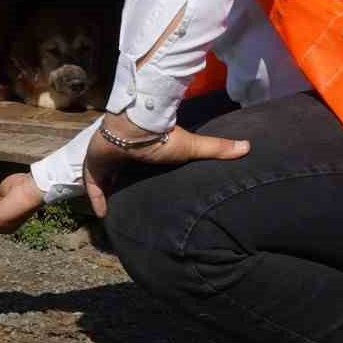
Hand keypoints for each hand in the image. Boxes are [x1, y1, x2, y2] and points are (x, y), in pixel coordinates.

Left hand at [82, 113, 249, 218]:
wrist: (134, 128)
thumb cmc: (161, 137)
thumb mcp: (190, 147)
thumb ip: (216, 148)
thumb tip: (249, 147)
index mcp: (142, 147)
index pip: (140, 160)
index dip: (141, 170)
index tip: (146, 182)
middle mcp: (123, 151)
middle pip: (121, 169)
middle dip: (122, 181)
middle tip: (129, 198)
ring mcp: (107, 156)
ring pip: (105, 175)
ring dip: (108, 189)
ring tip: (116, 208)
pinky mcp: (95, 164)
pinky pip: (93, 184)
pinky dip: (97, 198)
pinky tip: (103, 214)